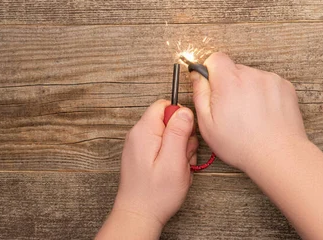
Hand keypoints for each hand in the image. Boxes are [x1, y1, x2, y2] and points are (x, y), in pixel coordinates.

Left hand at [98, 100, 197, 237]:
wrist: (138, 216)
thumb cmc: (156, 194)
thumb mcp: (174, 161)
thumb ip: (179, 132)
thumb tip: (185, 110)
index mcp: (144, 131)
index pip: (165, 105)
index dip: (180, 118)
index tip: (184, 137)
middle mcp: (138, 135)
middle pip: (168, 120)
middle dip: (181, 136)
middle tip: (181, 157)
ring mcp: (139, 145)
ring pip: (168, 134)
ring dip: (178, 149)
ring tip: (176, 167)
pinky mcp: (142, 155)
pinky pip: (163, 146)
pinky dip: (171, 157)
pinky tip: (171, 171)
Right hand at [190, 52, 307, 172]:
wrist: (279, 154)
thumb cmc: (242, 145)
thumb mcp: (208, 124)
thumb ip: (200, 94)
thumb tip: (197, 75)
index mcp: (230, 82)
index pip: (216, 58)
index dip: (211, 71)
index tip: (213, 86)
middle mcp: (252, 75)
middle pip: (234, 69)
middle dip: (230, 84)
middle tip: (232, 109)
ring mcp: (271, 79)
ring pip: (252, 77)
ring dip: (248, 89)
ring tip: (251, 115)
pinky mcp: (285, 86)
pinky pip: (268, 83)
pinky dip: (264, 94)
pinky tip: (264, 114)